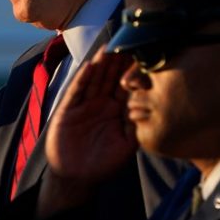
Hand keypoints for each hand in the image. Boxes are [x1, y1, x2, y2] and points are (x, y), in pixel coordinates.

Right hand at [41, 47, 136, 208]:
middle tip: (128, 41)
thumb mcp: (127, 145)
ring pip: (94, 80)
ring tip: (110, 47)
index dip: (133, 71)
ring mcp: (84, 106)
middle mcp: (101, 104)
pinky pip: (77, 92)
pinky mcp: (69, 110)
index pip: (126, 86)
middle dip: (118, 61)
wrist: (76, 178)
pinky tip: (91, 66)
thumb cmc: (103, 164)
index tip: (144, 54)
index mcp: (116, 111)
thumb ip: (137, 126)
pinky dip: (83, 79)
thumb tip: (151, 108)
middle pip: (110, 77)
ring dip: (102, 64)